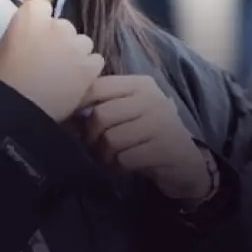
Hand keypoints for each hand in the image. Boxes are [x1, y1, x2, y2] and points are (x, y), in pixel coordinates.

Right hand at [0, 0, 104, 122]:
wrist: (15, 113)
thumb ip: (9, 42)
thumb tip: (16, 45)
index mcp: (31, 16)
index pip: (40, 7)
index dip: (36, 22)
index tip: (30, 36)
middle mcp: (58, 25)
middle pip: (63, 25)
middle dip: (56, 38)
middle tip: (45, 59)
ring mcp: (77, 46)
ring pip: (82, 42)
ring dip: (74, 53)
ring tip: (62, 72)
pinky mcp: (90, 67)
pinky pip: (95, 61)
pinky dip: (87, 68)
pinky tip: (76, 80)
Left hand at [79, 75, 214, 204]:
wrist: (186, 165)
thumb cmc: (149, 136)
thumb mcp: (128, 115)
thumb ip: (101, 108)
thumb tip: (65, 114)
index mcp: (140, 84)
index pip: (97, 87)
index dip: (78, 107)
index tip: (76, 124)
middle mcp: (152, 98)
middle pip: (101, 115)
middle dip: (91, 137)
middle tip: (95, 148)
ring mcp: (160, 122)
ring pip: (111, 139)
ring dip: (105, 155)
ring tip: (111, 158)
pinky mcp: (164, 148)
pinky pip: (124, 158)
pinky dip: (118, 166)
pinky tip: (125, 166)